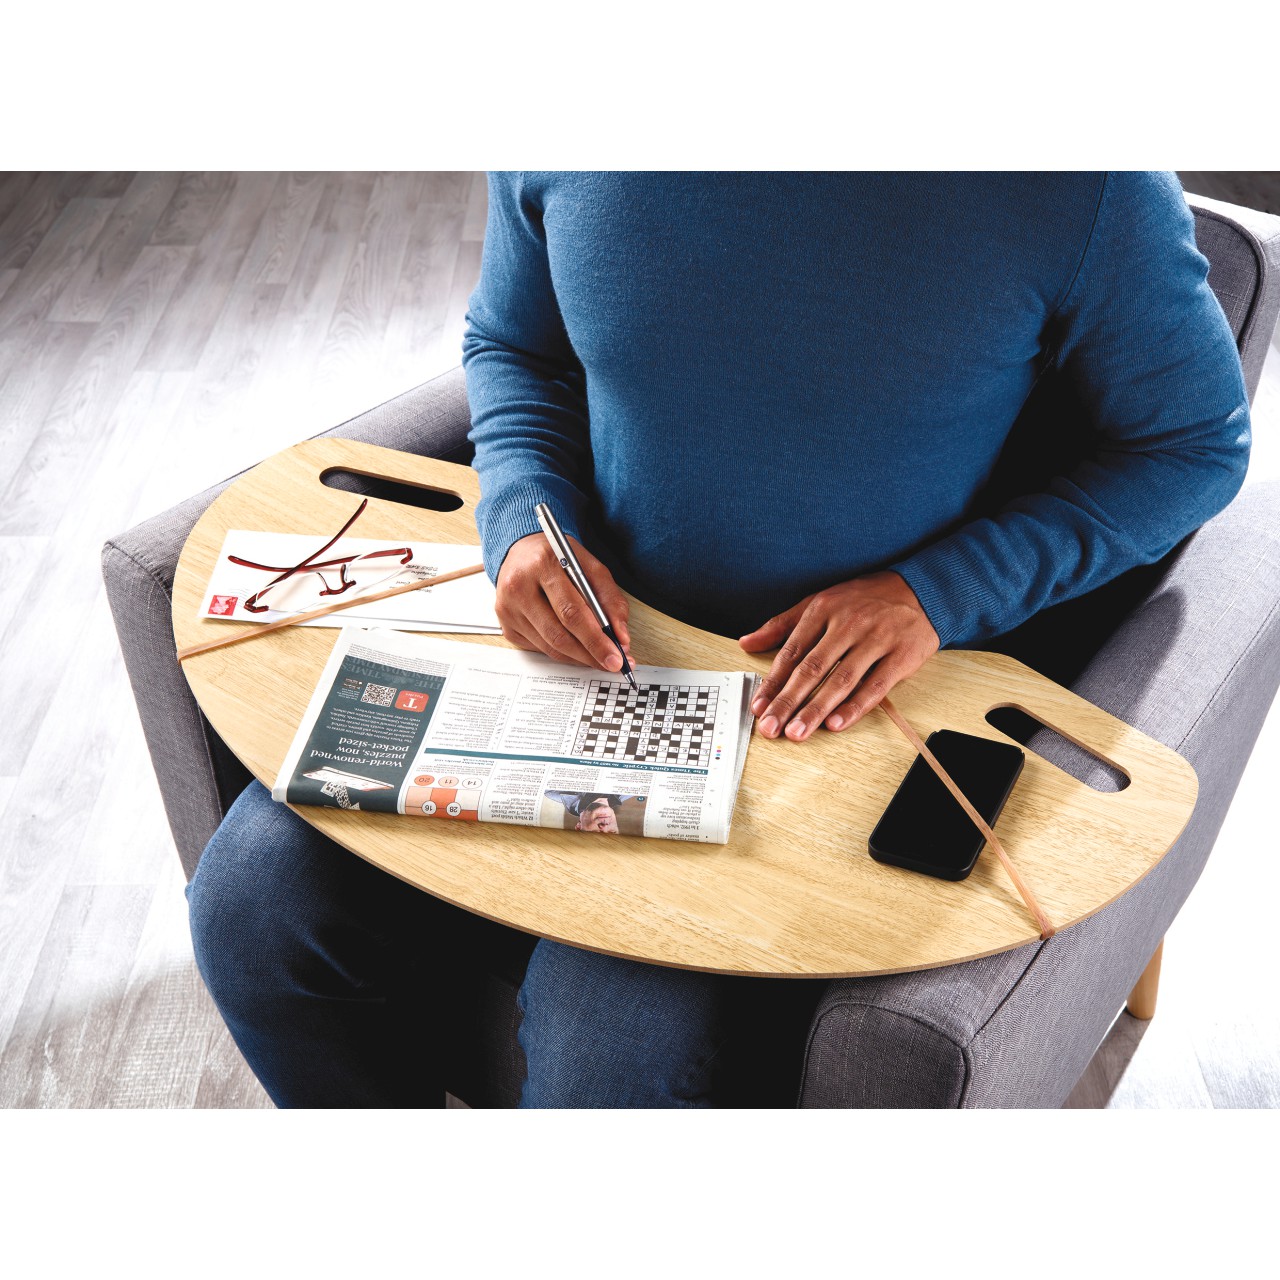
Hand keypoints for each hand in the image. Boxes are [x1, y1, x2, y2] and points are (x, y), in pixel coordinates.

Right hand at [495, 532, 632, 670]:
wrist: (521, 551)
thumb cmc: (558, 559)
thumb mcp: (590, 566)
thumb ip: (609, 599)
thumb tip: (620, 636)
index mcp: (543, 565)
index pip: (572, 612)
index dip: (596, 639)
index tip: (616, 655)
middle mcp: (519, 587)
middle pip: (559, 635)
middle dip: (590, 654)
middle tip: (612, 664)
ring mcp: (509, 609)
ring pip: (549, 646)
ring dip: (579, 657)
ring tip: (599, 658)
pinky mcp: (507, 626)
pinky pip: (540, 649)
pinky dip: (563, 653)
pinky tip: (577, 649)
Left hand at [739, 571, 938, 740]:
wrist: (921, 589)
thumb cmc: (865, 599)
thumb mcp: (820, 601)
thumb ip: (782, 625)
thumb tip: (747, 643)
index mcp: (823, 610)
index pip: (792, 652)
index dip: (773, 682)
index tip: (758, 707)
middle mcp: (847, 624)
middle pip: (812, 669)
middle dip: (788, 701)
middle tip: (771, 727)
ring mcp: (875, 640)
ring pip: (841, 680)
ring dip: (816, 709)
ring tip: (797, 732)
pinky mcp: (901, 656)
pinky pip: (875, 685)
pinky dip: (855, 706)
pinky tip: (836, 724)